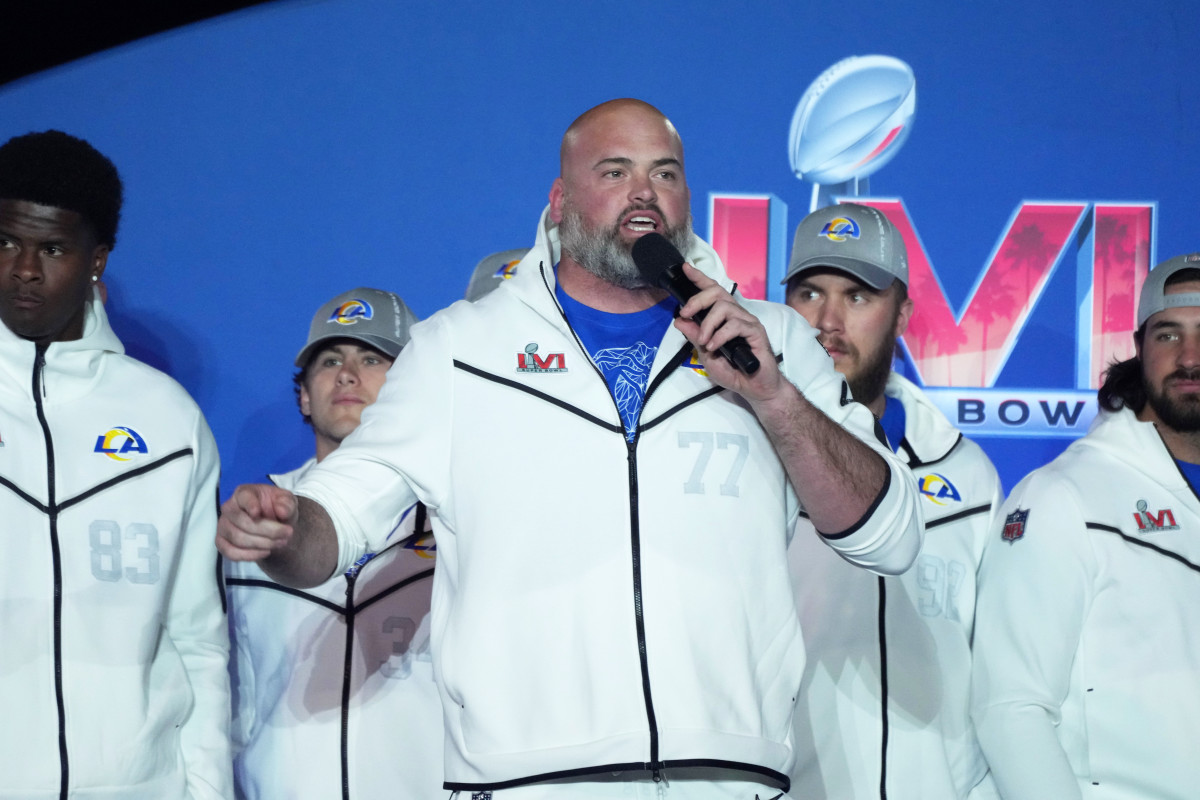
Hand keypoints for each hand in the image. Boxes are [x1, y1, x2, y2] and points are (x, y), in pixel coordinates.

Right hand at [216, 483, 297, 561]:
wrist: (275, 526)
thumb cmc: (278, 509)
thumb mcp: (288, 502)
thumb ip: (287, 503)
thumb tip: (281, 510)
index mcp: (244, 493)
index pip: (243, 497)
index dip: (250, 505)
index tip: (258, 513)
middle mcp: (229, 508)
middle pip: (243, 522)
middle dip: (269, 531)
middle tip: (287, 533)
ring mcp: (223, 526)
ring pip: (238, 538)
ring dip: (262, 544)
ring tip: (281, 542)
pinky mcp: (222, 542)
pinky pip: (231, 552)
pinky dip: (250, 555)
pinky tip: (266, 552)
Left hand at [672, 263, 785, 403]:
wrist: (755, 388)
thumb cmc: (734, 371)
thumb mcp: (706, 355)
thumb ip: (695, 337)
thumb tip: (680, 321)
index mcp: (724, 318)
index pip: (712, 292)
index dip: (699, 278)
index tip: (685, 268)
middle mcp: (736, 315)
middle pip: (717, 293)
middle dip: (698, 299)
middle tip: (686, 313)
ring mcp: (747, 322)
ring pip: (724, 308)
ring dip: (709, 324)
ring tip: (706, 342)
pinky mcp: (756, 332)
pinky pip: (735, 325)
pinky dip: (721, 335)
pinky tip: (716, 346)